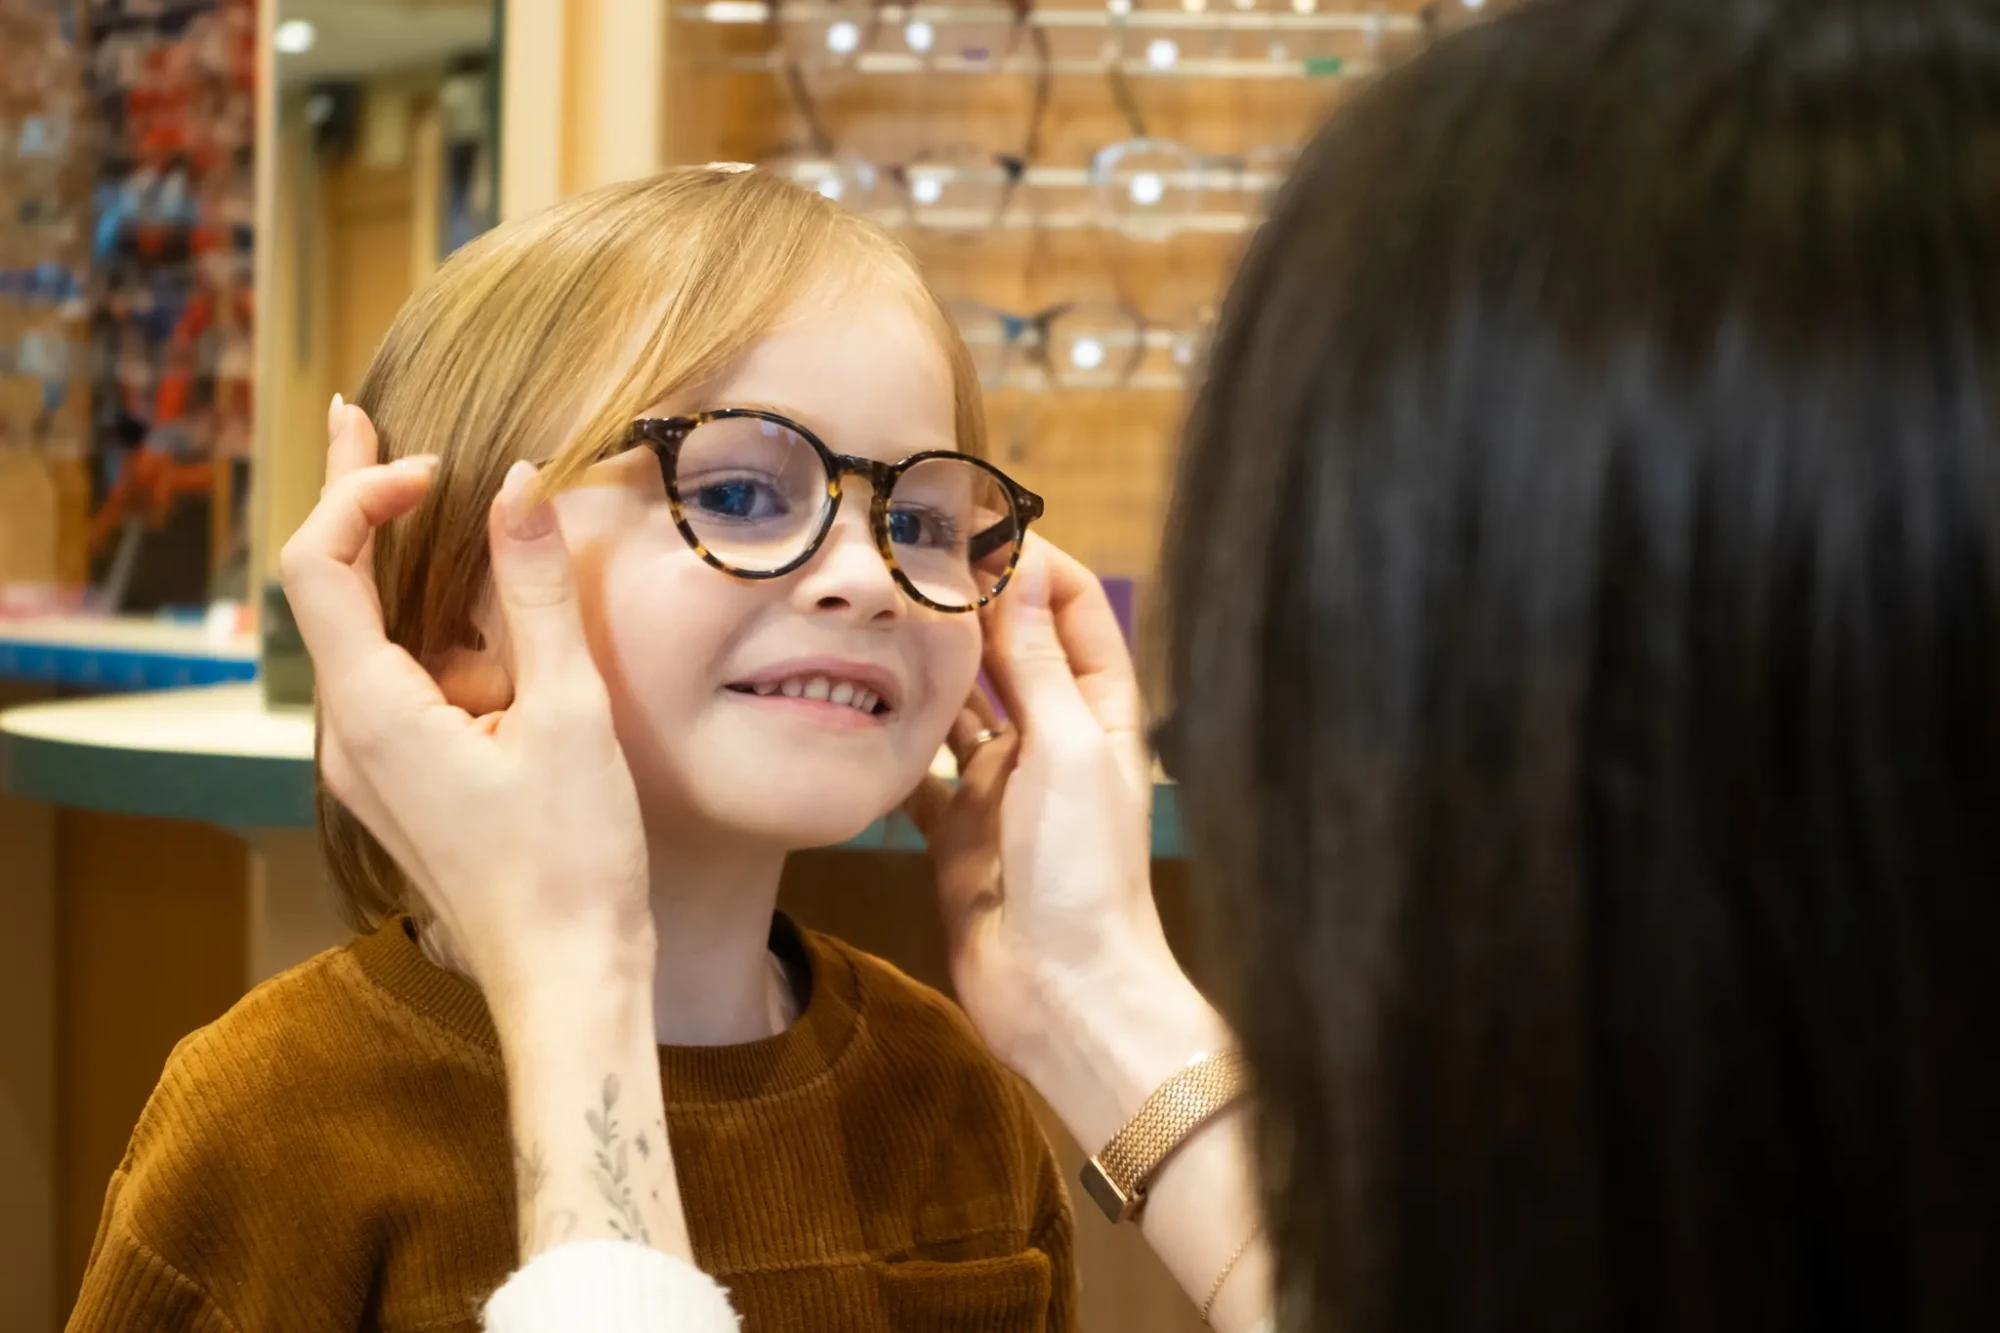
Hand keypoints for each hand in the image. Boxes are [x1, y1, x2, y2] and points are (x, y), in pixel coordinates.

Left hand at [280, 401, 652, 1011]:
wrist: (567, 979)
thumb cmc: (573, 860)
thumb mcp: (567, 713)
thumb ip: (534, 594)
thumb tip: (517, 485)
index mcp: (373, 713)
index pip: (321, 565)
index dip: (363, 495)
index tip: (440, 471)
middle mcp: (350, 738)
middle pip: (326, 591)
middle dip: (354, 502)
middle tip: (362, 418)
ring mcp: (372, 767)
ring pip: (364, 639)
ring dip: (398, 567)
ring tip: (433, 502)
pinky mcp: (405, 787)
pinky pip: (396, 685)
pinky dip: (426, 630)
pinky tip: (478, 621)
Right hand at [909, 537, 1269, 1330]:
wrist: (1061, 997)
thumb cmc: (1085, 876)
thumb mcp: (1067, 751)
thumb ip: (1042, 663)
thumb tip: (1022, 569)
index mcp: (1099, 715)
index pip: (1072, 611)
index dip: (1031, 564)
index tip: (976, 526)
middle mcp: (1050, 742)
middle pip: (1008, 650)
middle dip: (966, 604)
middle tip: (905, 556)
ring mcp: (999, 786)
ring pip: (954, 704)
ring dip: (922, 663)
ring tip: (870, 611)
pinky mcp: (953, 831)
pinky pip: (914, 770)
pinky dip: (889, 738)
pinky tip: (849, 700)